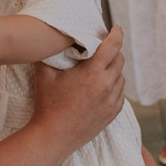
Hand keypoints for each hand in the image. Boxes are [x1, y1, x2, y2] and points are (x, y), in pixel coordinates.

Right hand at [30, 26, 124, 148]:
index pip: (112, 46)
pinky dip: (114, 87)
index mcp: (92, 73)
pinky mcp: (112, 113)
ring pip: (121, 77)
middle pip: (119, 60)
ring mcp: (112, 101)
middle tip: (104, 48)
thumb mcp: (44, 74)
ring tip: (100, 69)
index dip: (116, 34)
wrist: (53, 136)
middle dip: (113, 51)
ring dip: (114, 70)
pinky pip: (120, 94)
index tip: (116, 28)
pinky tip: (102, 87)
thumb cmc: (47, 104)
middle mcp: (106, 85)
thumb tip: (47, 39)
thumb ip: (47, 53)